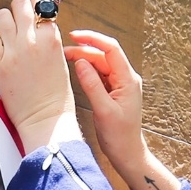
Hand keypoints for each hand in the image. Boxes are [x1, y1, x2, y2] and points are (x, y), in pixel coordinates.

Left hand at [0, 0, 81, 152]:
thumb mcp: (61, 62)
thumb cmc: (56, 96)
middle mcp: (33, 40)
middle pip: (20, 4)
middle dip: (19, 10)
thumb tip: (38, 29)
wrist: (45, 120)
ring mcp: (14, 51)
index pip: (42, 8)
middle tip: (18, 22)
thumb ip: (49, 42)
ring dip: (3, 23)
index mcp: (53, 39)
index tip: (34, 20)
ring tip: (6, 35)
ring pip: (2, 16)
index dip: (37, 12)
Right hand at [66, 30, 181, 189]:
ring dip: (84, 60)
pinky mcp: (113, 92)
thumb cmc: (119, 136)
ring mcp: (120, 85)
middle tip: (62, 51)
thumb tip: (80, 62)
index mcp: (128, 80)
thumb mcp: (103, 110)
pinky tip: (75, 71)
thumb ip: (91, 84)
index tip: (74, 36)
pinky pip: (99, 75)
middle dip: (83, 50)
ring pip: (100, 65)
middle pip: (103, 56)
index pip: (111, 49)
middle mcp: (126, 79)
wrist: (128, 153)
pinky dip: (86, 71)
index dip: (93, 39)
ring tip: (64, 59)